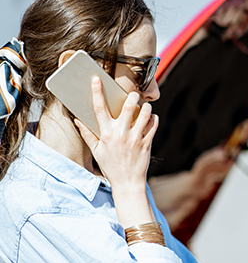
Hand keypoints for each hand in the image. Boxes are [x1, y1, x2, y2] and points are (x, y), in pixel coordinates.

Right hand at [74, 77, 157, 191]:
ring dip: (146, 107)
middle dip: (132, 96)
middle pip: (127, 107)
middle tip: (134, 94)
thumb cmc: (111, 166)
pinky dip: (154, 119)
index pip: (99, 108)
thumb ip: (87, 134)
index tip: (96, 79)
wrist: (127, 183)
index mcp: (106, 133)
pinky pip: (153, 126)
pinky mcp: (147, 143)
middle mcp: (121, 134)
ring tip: (144, 106)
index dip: (97, 91)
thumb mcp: (96, 151)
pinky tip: (152, 118)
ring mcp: (135, 138)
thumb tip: (77, 120)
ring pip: (144, 114)